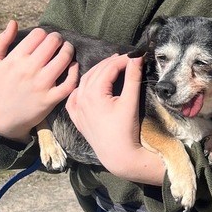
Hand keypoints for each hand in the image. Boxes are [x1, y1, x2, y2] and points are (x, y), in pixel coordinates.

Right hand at [0, 21, 77, 142]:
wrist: (0, 120)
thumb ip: (1, 41)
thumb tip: (13, 22)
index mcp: (15, 59)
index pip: (38, 35)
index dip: (43, 33)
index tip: (44, 38)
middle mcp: (29, 70)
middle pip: (52, 43)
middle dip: (57, 39)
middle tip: (57, 42)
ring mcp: (41, 85)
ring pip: (63, 59)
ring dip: (68, 50)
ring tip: (66, 50)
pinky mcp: (50, 100)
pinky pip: (69, 83)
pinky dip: (74, 72)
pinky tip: (73, 66)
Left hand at [65, 54, 163, 183]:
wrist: (118, 155)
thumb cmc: (126, 129)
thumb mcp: (131, 101)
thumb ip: (133, 77)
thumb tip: (137, 57)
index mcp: (94, 93)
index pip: (108, 68)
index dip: (122, 60)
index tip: (134, 56)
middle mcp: (81, 98)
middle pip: (95, 72)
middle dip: (110, 63)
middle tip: (124, 59)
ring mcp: (76, 108)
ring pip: (84, 82)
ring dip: (97, 72)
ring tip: (110, 67)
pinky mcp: (76, 117)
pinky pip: (74, 96)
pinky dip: (82, 87)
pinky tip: (88, 85)